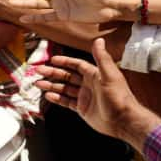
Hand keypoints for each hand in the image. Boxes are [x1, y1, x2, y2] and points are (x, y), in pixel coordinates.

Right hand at [34, 38, 159, 145]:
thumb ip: (102, 58)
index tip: (52, 59)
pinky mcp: (83, 109)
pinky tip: (48, 95)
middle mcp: (89, 84)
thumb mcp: (109, 75)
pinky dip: (57, 98)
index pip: (76, 65)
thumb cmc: (119, 97)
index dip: (65, 61)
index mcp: (95, 74)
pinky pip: (67, 102)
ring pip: (64, 88)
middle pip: (67, 76)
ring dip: (52, 85)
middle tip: (39, 70)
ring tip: (38, 83)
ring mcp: (85, 97)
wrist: (122, 120)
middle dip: (53, 73)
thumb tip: (99, 40)